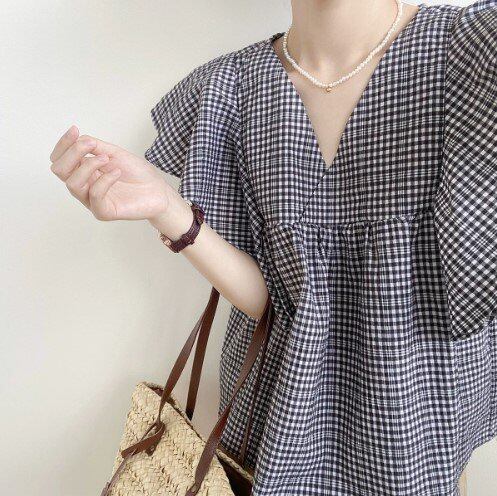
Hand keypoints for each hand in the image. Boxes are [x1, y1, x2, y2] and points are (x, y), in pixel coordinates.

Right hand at [50, 125, 173, 220]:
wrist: (158, 191)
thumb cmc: (138, 174)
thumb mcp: (114, 154)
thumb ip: (95, 147)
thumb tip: (78, 139)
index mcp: (84, 171)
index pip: (60, 159)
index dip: (63, 144)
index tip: (75, 130)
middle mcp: (84, 186)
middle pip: (59, 170)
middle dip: (71, 153)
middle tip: (91, 145)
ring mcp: (92, 200)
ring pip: (72, 183)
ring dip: (88, 165)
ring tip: (107, 159)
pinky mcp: (103, 212)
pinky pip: (94, 195)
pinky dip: (105, 180)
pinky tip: (117, 173)